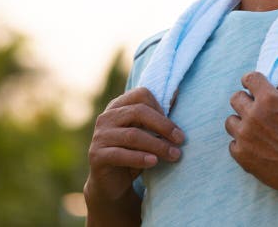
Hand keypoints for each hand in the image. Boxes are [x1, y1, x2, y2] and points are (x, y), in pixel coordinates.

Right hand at [85, 87, 184, 206]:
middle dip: (163, 126)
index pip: (141, 95)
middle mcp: (106, 117)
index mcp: (118, 106)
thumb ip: (158, 116)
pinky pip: (120, 154)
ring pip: (132, 135)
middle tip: (181, 140)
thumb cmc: (133, 155)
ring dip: (158, 145)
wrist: (111, 186)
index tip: (175, 127)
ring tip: (174, 155)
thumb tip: (177, 92)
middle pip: (138, 112)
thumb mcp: (146, 134)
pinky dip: (140, 158)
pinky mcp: (97, 155)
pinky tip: (154, 162)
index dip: (160, 107)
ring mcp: (100, 136)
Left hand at [224, 72, 277, 196]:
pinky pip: (233, 144)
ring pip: (231, 121)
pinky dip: (243, 145)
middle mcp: (253, 115)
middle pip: (235, 98)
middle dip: (245, 103)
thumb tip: (271, 86)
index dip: (250, 82)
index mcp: (269, 100)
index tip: (251, 87)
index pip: (250, 78)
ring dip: (241, 124)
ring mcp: (245, 136)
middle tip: (256, 112)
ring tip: (256, 133)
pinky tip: (257, 149)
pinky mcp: (241, 155)